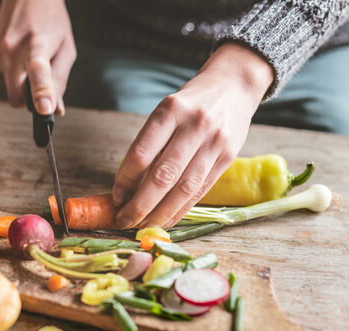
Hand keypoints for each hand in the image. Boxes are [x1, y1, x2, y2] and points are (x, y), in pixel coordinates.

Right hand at [0, 0, 75, 114]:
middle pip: (16, 97)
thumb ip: (60, 80)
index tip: (44, 109)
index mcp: (37, 44)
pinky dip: (18, 74)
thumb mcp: (66, 49)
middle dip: (29, 100)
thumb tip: (55, 110)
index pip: (37, 71)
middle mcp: (12, 49)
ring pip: (12, 89)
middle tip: (44, 87)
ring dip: (25, 83)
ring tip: (35, 59)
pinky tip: (23, 55)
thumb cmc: (51, 20)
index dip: (41, 92)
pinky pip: (7, 79)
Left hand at [112, 42, 273, 228]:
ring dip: (161, 213)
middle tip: (124, 220)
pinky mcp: (228, 157)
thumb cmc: (189, 104)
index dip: (125, 180)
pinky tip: (166, 219)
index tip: (115, 198)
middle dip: (140, 205)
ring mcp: (214, 142)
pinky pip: (201, 191)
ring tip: (143, 225)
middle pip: (163, 175)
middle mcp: (194, 125)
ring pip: (184, 188)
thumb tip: (127, 188)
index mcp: (170, 110)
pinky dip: (181, 209)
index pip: (141, 153)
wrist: (233, 86)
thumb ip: (150, 145)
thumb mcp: (166, 112)